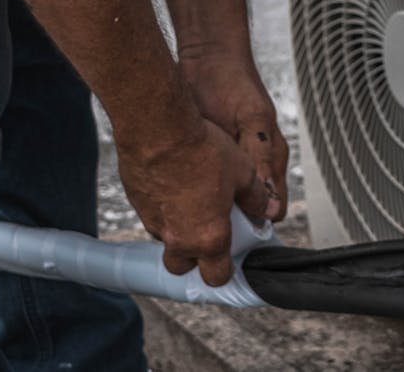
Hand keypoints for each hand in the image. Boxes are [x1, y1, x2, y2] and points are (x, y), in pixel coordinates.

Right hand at [115, 114, 269, 285]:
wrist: (159, 127)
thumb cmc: (201, 149)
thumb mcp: (243, 172)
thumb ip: (256, 198)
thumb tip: (267, 209)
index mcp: (208, 236)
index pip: (216, 276)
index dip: (225, 270)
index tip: (231, 259)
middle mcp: (178, 237)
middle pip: (182, 267)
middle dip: (194, 258)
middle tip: (207, 234)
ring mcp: (153, 221)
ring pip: (165, 239)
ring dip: (177, 230)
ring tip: (191, 202)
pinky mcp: (136, 202)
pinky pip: (150, 215)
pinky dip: (161, 207)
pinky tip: (172, 183)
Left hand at [181, 52, 289, 221]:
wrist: (204, 59)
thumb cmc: (232, 82)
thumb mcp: (251, 119)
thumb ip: (261, 158)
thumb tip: (270, 205)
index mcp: (270, 159)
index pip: (271, 208)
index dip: (257, 224)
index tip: (234, 233)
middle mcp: (251, 165)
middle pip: (244, 211)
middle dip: (227, 221)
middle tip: (205, 225)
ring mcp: (227, 163)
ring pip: (220, 202)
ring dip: (207, 208)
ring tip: (188, 212)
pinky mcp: (204, 158)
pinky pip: (201, 187)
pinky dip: (190, 193)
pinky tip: (176, 192)